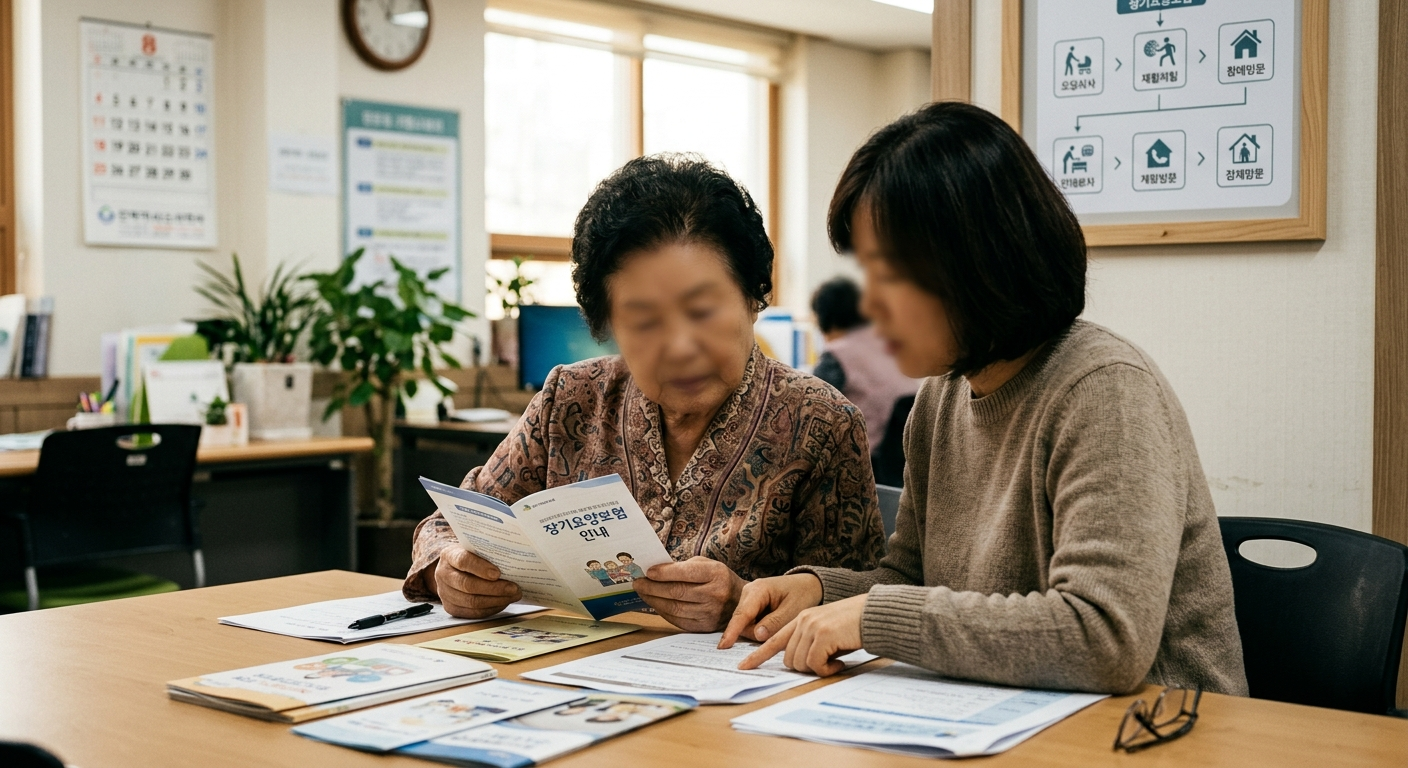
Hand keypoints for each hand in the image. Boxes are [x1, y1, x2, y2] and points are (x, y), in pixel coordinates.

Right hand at [432, 546, 522, 618]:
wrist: (455, 569)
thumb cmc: (472, 556)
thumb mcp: (476, 548)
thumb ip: (488, 553)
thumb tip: (513, 562)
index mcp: (449, 555)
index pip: (463, 561)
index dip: (480, 568)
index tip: (498, 573)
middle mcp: (443, 574)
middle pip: (468, 585)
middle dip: (494, 588)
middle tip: (514, 588)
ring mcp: (444, 593)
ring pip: (471, 602)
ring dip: (496, 600)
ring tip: (513, 596)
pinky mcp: (451, 608)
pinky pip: (472, 613)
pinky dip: (491, 609)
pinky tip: (503, 602)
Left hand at [633, 557, 745, 632]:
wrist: (740, 602)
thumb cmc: (717, 579)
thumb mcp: (706, 565)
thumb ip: (683, 567)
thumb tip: (654, 572)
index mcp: (716, 574)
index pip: (686, 573)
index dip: (664, 573)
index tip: (648, 572)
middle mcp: (715, 595)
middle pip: (677, 592)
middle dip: (652, 587)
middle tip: (638, 583)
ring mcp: (710, 613)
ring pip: (674, 608)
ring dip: (653, 600)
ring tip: (643, 593)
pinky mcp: (704, 627)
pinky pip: (677, 620)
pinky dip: (662, 611)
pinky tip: (655, 604)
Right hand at [718, 573, 822, 647]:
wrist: (807, 584)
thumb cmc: (802, 595)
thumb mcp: (793, 610)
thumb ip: (775, 623)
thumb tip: (757, 635)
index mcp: (758, 590)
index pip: (742, 614)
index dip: (732, 632)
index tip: (723, 646)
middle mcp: (748, 592)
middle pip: (742, 622)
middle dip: (756, 633)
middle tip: (780, 628)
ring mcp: (748, 599)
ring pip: (746, 625)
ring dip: (759, 631)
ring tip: (780, 623)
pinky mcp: (750, 606)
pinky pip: (750, 623)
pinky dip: (761, 628)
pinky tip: (775, 623)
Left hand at [737, 594, 866, 676]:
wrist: (875, 615)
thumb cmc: (854, 627)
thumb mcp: (827, 631)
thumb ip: (809, 642)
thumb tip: (797, 663)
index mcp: (801, 619)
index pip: (773, 639)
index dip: (758, 655)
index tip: (744, 666)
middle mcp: (803, 620)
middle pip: (789, 659)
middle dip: (806, 668)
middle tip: (827, 663)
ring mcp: (812, 626)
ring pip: (801, 663)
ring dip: (819, 669)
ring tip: (836, 660)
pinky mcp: (823, 634)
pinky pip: (816, 664)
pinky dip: (828, 670)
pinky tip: (841, 661)